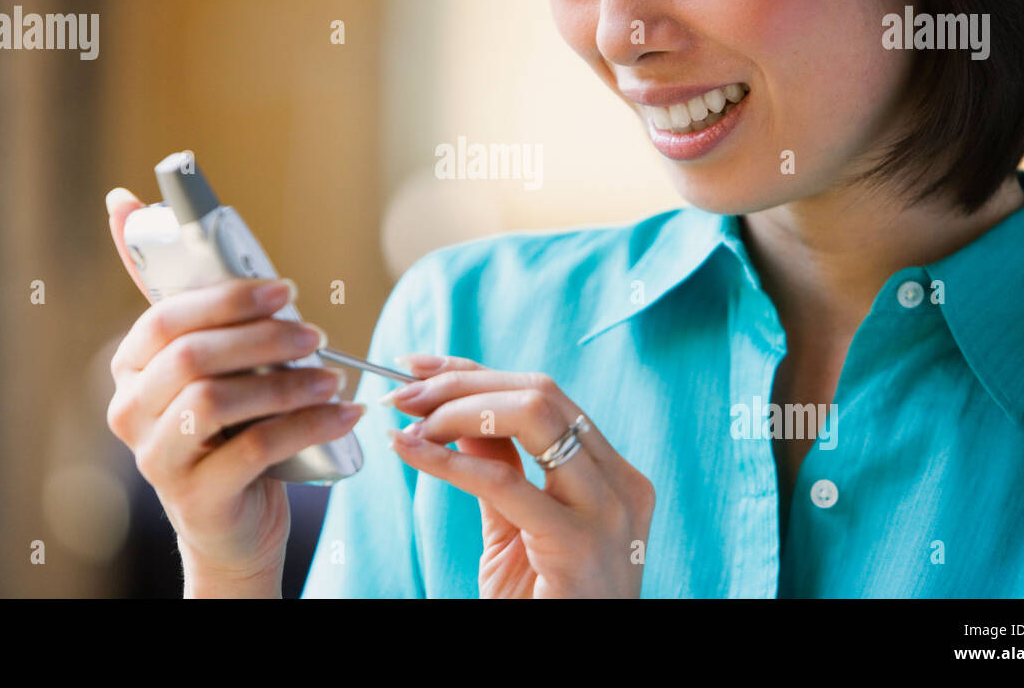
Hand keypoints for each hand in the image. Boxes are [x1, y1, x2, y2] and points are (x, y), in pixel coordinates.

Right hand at [103, 187, 364, 596]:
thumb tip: (125, 202)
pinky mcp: (195, 497)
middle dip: (264, 337)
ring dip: (287, 384)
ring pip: (217, 400)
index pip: (166, 316)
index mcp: (131, 367)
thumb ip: (187, 293)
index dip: (227, 298)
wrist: (236, 519)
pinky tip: (344, 414)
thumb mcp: (214, 359)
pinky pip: (253, 448)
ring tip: (333, 378)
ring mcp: (156, 458)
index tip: (285, 289)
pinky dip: (307, 425)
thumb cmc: (229, 426)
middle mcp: (129, 411)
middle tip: (315, 335)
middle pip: (192, 356)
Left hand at [382, 355, 654, 597]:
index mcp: (614, 475)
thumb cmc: (544, 604)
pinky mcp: (578, 544)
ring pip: (533, 416)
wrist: (572, 666)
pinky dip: (448, 459)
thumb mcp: (517, 526)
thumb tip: (452, 412)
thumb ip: (498, 466)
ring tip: (407, 421)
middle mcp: (621, 484)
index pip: (544, 395)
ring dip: (456, 408)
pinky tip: (411, 450)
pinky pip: (504, 481)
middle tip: (402, 393)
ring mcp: (608, 512)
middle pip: (539, 393)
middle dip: (461, 383)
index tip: (419, 365)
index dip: (476, 371)